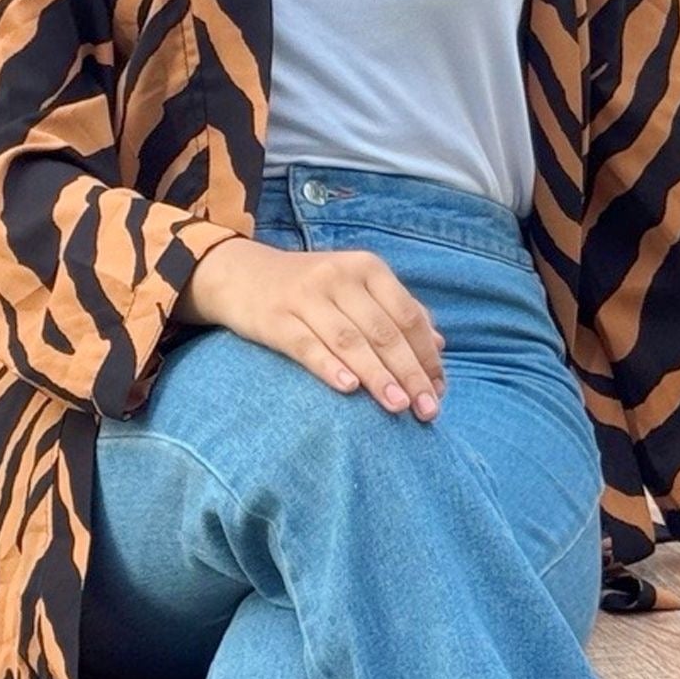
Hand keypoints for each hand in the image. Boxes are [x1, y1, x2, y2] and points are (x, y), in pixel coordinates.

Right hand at [179, 237, 446, 419]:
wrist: (240, 274)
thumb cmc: (309, 287)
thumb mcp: (355, 287)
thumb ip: (396, 310)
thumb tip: (440, 345)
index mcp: (367, 268)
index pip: (408, 315)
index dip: (426, 355)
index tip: (439, 391)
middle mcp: (340, 277)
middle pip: (384, 332)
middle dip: (410, 373)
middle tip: (427, 410)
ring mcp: (306, 297)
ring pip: (351, 341)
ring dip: (378, 376)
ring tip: (398, 407)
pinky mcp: (275, 319)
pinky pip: (307, 346)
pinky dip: (330, 367)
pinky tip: (349, 388)